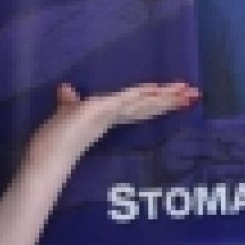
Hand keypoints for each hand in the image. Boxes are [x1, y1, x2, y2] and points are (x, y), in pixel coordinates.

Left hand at [23, 80, 198, 183]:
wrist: (48, 156)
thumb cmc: (55, 138)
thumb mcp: (65, 111)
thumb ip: (68, 101)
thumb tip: (65, 88)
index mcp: (109, 115)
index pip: (139, 106)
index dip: (157, 101)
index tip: (177, 96)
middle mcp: (114, 116)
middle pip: (148, 105)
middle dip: (171, 99)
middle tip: (195, 94)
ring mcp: (110, 114)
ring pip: (144, 103)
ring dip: (166, 97)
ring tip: (190, 93)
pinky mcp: (102, 110)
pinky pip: (126, 99)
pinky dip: (142, 95)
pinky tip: (158, 89)